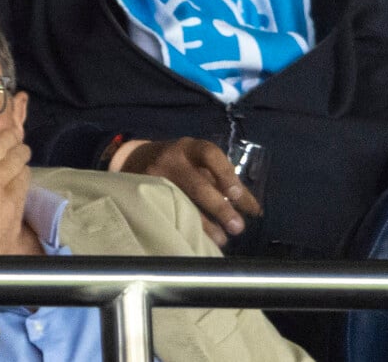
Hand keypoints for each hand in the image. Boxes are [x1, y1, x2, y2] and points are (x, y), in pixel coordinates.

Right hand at [0, 130, 31, 254]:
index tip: (8, 136)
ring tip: (14, 172)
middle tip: (14, 152)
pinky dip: (23, 190)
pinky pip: (27, 195)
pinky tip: (14, 196)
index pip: (0, 142)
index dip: (8, 137)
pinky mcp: (17, 217)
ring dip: (21, 169)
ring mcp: (9, 199)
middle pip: (18, 154)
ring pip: (26, 172)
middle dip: (18, 150)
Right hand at [120, 137, 259, 247]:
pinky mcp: (145, 194)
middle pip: (197, 184)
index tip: (237, 195)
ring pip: (181, 202)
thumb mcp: (196, 160)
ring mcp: (155, 177)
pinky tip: (197, 240)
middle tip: (237, 226)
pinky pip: (167, 212)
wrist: (135, 160)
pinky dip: (185, 226)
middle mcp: (172, 159)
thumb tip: (253, 208)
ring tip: (222, 239)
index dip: (225, 174)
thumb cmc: (179, 163)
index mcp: (189, 147)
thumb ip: (221, 178)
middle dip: (219, 207)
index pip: (210, 154)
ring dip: (205, 225)